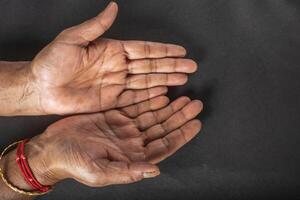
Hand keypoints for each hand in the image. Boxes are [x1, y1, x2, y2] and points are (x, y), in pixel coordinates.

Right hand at [27, 96, 202, 186]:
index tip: (196, 123)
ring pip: (153, 115)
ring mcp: (125, 127)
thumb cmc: (73, 163)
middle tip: (195, 103)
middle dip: (180, 116)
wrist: (53, 148)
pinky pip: (137, 105)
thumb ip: (128, 172)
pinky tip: (162, 93)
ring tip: (184, 96)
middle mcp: (133, 142)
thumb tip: (155, 170)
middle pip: (163, 127)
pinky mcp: (115, 115)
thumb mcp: (99, 171)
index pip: (164, 145)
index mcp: (133, 157)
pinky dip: (149, 98)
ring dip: (169, 106)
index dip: (182, 135)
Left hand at [30, 2, 196, 114]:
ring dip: (166, 80)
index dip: (164, 51)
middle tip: (191, 67)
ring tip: (183, 79)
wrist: (41, 88)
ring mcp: (116, 84)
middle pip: (151, 66)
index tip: (181, 51)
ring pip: (147, 81)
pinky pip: (135, 97)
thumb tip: (113, 7)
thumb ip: (96, 26)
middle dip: (172, 66)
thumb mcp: (72, 39)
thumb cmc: (52, 62)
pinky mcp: (111, 100)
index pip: (144, 50)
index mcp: (112, 50)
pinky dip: (150, 95)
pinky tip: (164, 92)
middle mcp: (118, 67)